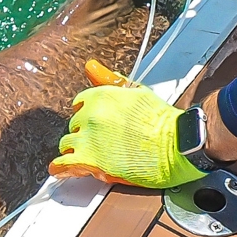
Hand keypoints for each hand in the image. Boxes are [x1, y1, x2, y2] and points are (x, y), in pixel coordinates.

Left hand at [49, 72, 203, 190]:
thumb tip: (91, 66)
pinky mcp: (90, 160)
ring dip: (76, 149)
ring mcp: (88, 137)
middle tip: (101, 142)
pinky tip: (60, 170)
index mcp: (100, 96)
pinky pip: (66, 163)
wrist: (176, 144)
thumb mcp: (136, 91)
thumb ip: (109, 79)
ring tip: (87, 157)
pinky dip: (62, 168)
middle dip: (85, 133)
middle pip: (75, 125)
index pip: (80, 104)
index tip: (93, 123)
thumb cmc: (162, 121)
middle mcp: (90, 114)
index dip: (87, 115)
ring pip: (69, 143)